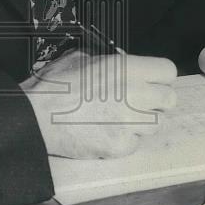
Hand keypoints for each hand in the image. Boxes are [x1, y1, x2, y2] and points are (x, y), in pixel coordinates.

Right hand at [20, 50, 177, 158]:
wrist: (35, 117)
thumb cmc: (54, 86)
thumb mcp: (79, 58)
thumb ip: (108, 61)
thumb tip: (119, 64)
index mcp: (126, 67)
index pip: (168, 71)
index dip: (159, 77)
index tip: (150, 82)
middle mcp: (134, 94)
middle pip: (169, 100)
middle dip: (156, 101)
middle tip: (138, 103)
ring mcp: (130, 123)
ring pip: (156, 124)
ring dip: (142, 122)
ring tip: (120, 119)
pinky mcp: (121, 146)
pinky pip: (135, 143)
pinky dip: (124, 140)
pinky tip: (106, 133)